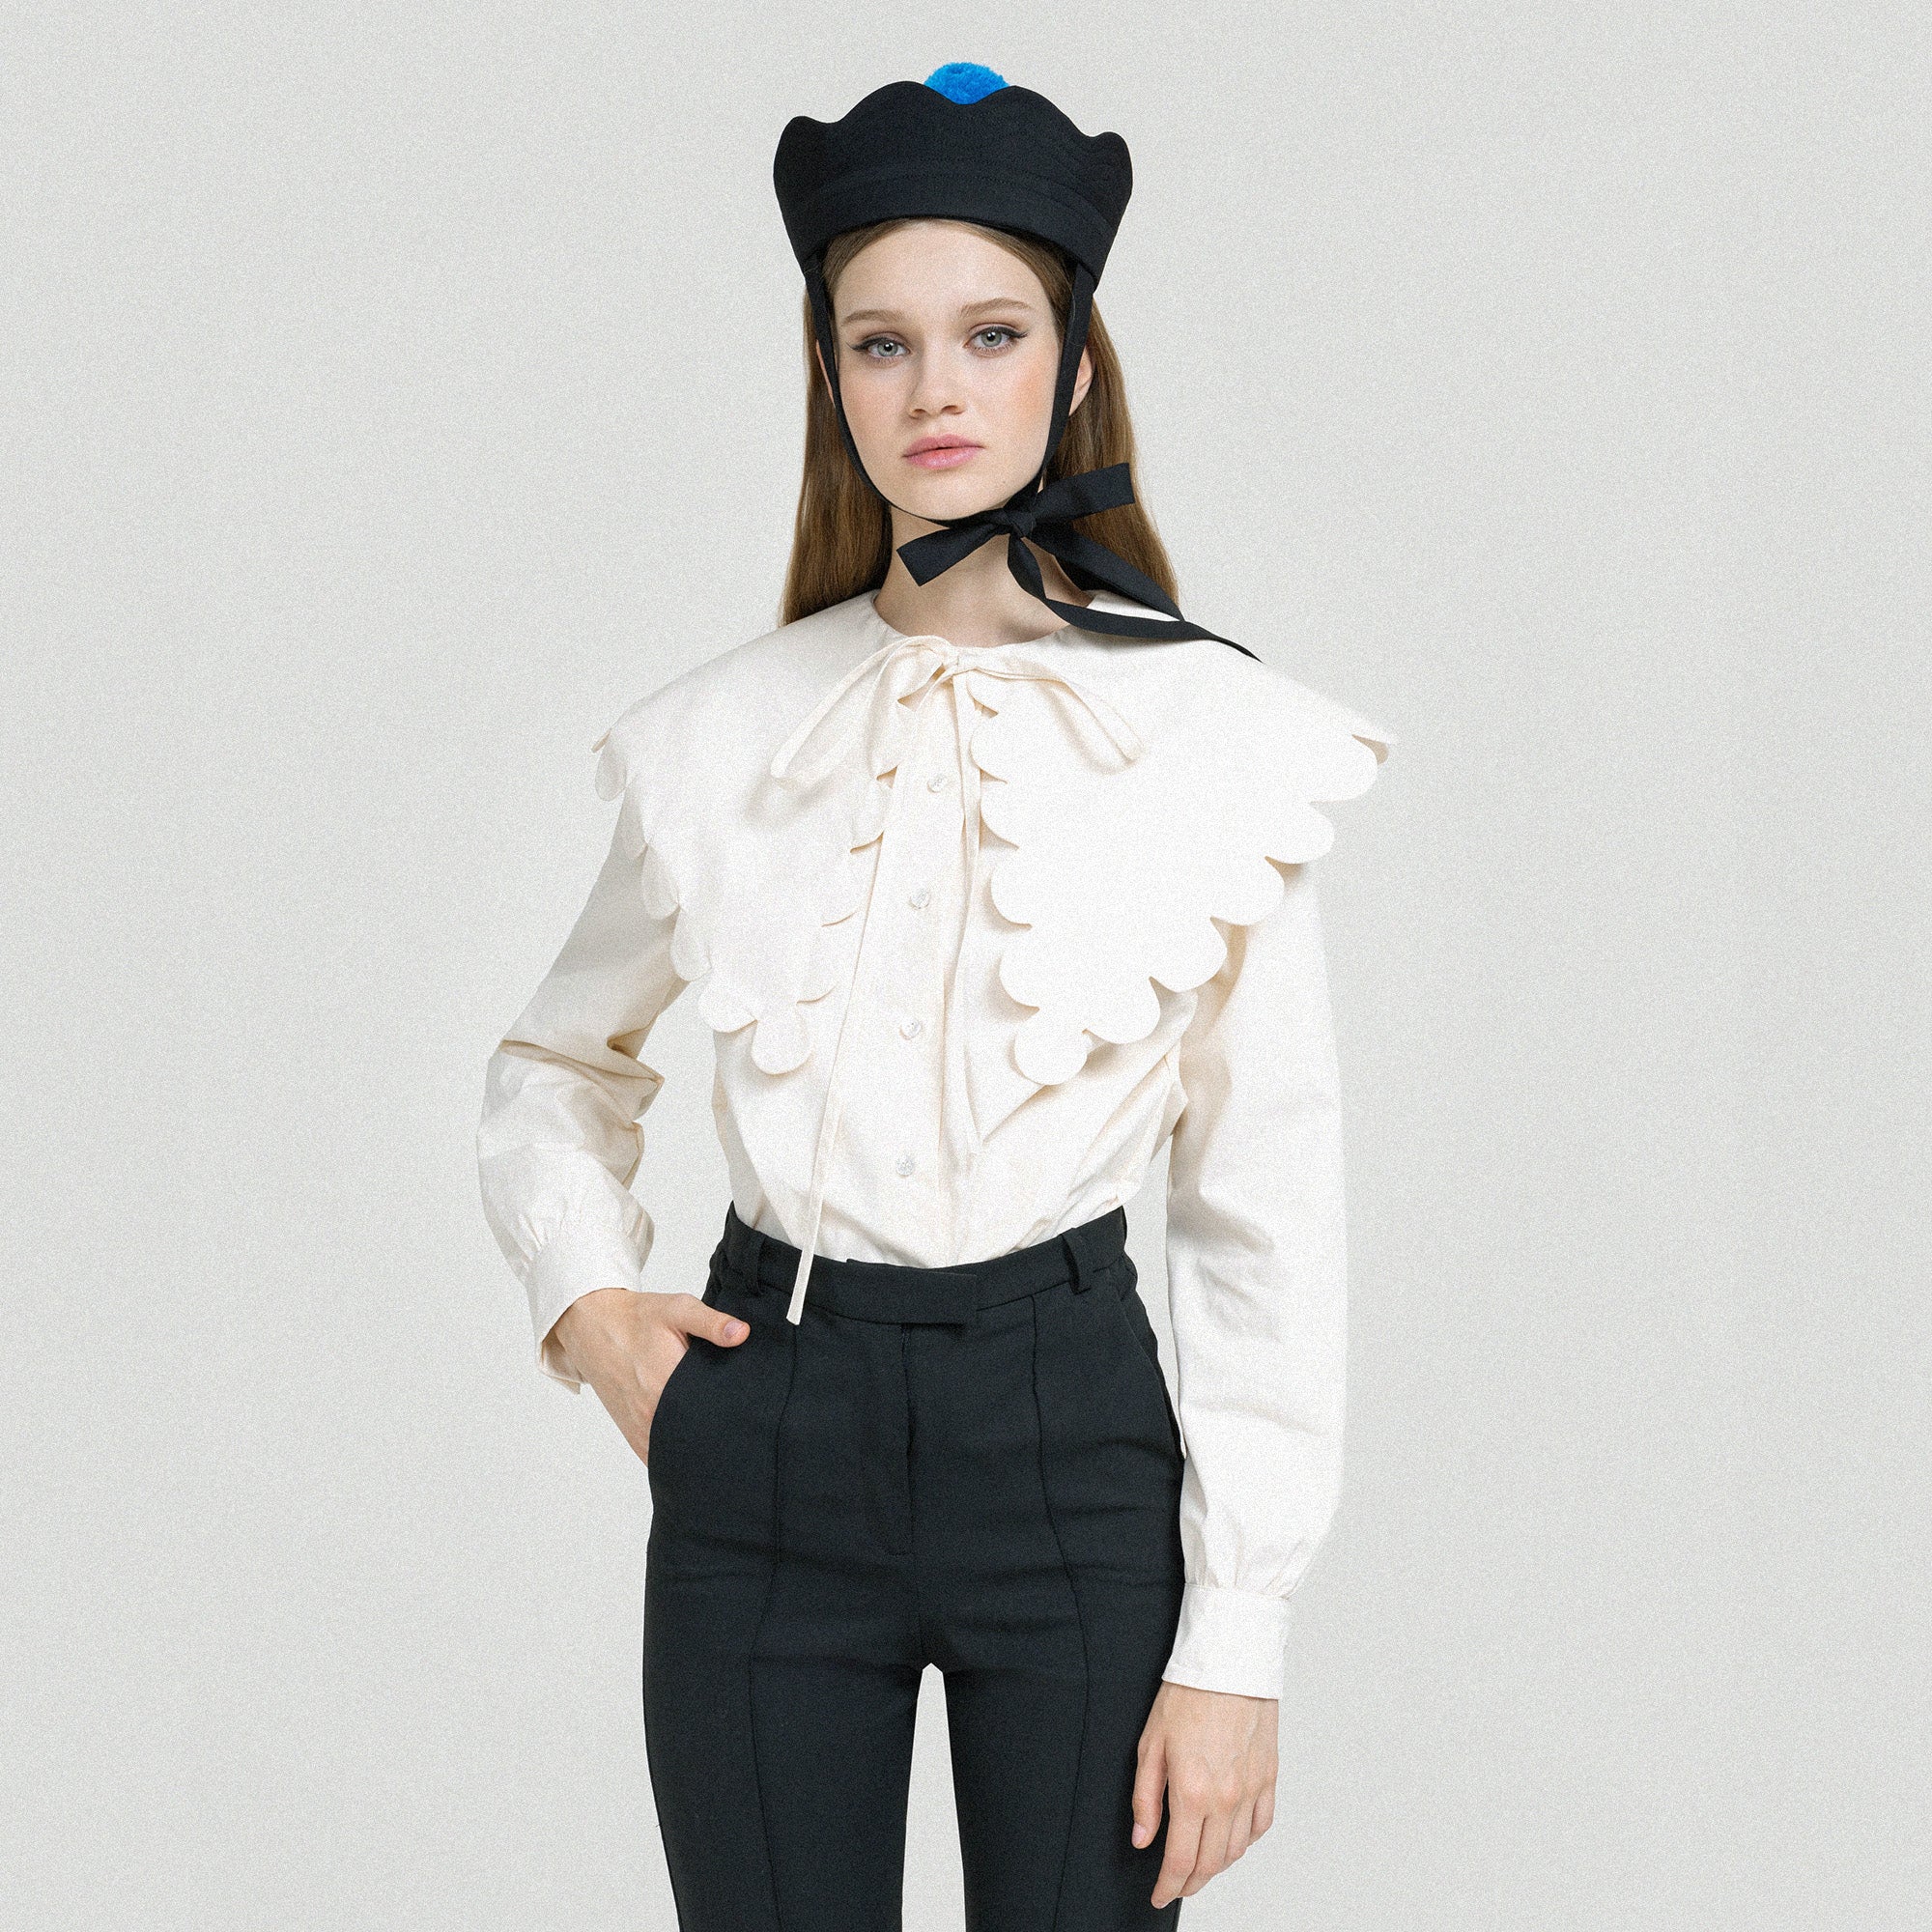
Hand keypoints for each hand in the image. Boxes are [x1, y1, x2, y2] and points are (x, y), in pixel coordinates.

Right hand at [551, 1287, 749, 1463]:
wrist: (592, 1327)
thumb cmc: (635, 1318)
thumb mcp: (677, 1309)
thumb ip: (711, 1323)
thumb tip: (742, 1334)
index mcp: (667, 1383)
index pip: (713, 1411)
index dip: (734, 1411)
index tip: (746, 1406)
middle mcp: (652, 1413)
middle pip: (698, 1435)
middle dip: (719, 1430)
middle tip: (736, 1418)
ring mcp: (641, 1428)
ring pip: (679, 1452)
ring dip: (697, 1445)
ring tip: (716, 1430)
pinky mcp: (633, 1435)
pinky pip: (660, 1456)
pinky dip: (676, 1453)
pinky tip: (692, 1440)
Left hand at [1133, 1680, 1278, 1906]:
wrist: (1229, 1662)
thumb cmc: (1187, 1695)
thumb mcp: (1150, 1744)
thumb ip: (1145, 1798)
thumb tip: (1143, 1839)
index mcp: (1192, 1791)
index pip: (1181, 1860)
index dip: (1168, 1886)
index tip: (1159, 1894)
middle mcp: (1226, 1798)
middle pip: (1211, 1863)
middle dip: (1191, 1883)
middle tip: (1176, 1886)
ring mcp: (1252, 1789)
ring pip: (1237, 1850)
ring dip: (1217, 1866)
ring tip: (1200, 1865)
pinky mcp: (1269, 1777)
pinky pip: (1261, 1825)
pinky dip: (1245, 1841)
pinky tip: (1231, 1839)